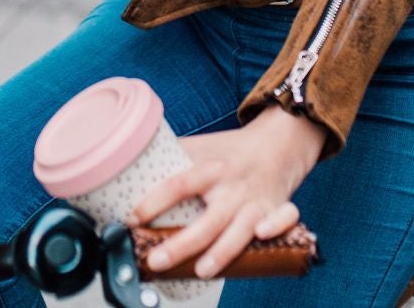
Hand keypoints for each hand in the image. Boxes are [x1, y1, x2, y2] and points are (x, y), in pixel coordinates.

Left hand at [130, 107, 325, 278]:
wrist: (278, 142)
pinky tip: (262, 239)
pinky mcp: (278, 209)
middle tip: (156, 259)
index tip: (133, 219)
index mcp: (210, 169)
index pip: (178, 185)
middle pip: (208, 218)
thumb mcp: (200, 148)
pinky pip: (286, 219)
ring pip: (241, 229)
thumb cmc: (232, 151)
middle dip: (182, 243)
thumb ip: (170, 159)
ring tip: (202, 271)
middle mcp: (233, 187)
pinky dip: (278, 228)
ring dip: (223, 251)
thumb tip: (127, 166)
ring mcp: (257, 201)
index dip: (154, 202)